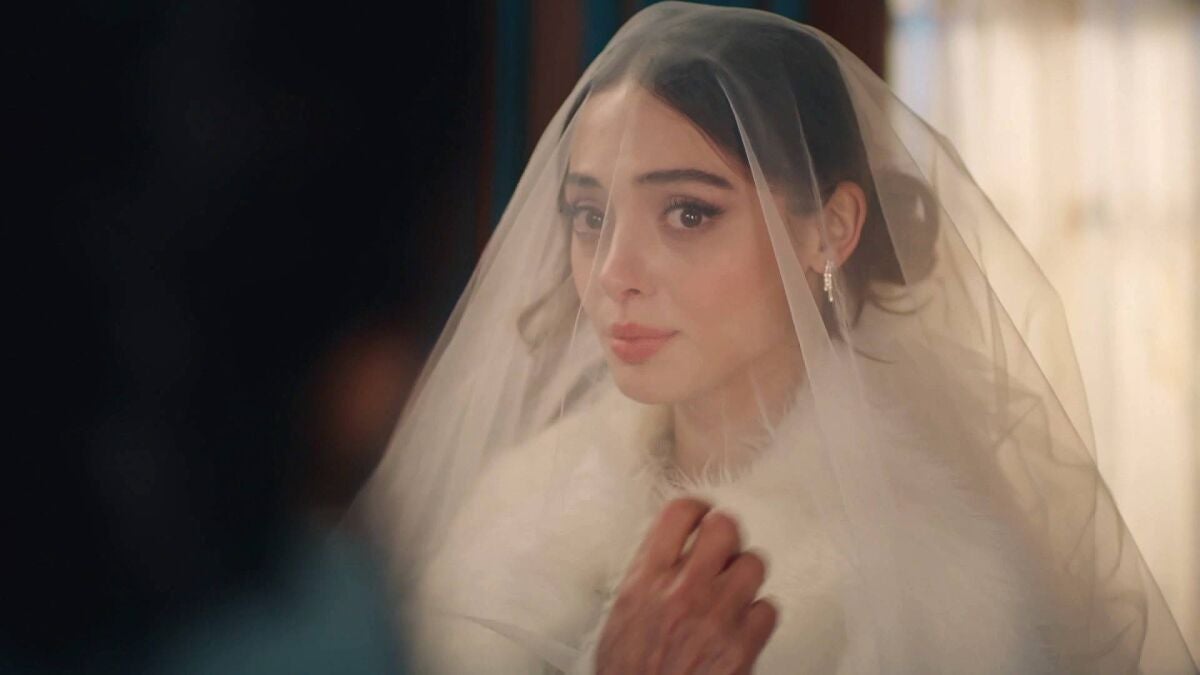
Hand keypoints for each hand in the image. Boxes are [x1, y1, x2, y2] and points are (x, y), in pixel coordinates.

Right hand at [594, 498, 776, 674]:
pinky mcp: (743, 647)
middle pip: (725, 528)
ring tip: (734, 590)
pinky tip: (742, 625)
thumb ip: (649, 575)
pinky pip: (768, 608)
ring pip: (754, 564)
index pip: (681, 513)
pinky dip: (758, 616)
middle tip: (723, 549)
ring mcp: (717, 617)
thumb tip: (672, 550)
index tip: (702, 516)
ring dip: (746, 575)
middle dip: (727, 536)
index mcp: (647, 579)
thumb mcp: (623, 613)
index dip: (697, 509)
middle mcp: (684, 590)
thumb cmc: (628, 673)